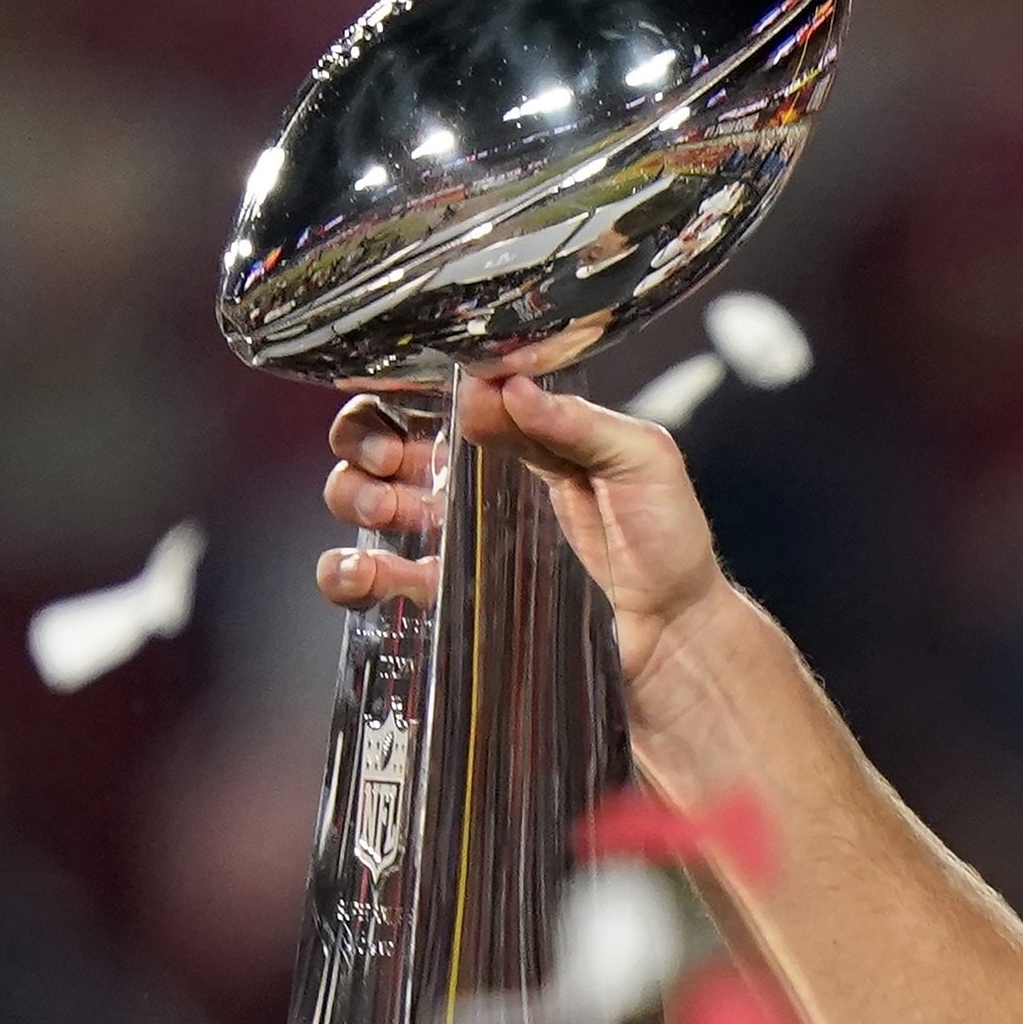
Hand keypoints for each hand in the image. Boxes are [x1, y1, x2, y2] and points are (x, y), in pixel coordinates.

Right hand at [316, 374, 727, 686]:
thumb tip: (511, 387)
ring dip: (353, 496)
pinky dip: (348, 572)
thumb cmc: (668, 545)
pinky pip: (374, 581)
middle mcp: (473, 484)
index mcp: (514, 439)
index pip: (436, 397)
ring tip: (387, 512)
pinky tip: (365, 573)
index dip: (406, 393)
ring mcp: (455, 542)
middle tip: (393, 462)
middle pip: (381, 442)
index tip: (414, 406)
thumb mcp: (644, 461)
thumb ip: (582, 421)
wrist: (674, 636)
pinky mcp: (448, 600)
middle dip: (365, 441)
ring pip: (364, 502)